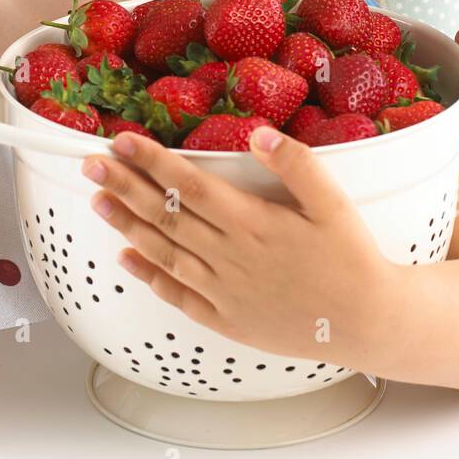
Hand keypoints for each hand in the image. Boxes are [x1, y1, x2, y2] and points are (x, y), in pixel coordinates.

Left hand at [78, 127, 392, 366]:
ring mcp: (224, 290)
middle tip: (91, 162)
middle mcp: (230, 255)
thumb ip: (297, 165)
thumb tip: (257, 134)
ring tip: (97, 199)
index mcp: (254, 222)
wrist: (368, 324)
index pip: (190, 184)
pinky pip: (178, 295)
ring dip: (127, 224)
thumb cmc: (353, 259)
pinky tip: (126, 258)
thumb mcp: (335, 203)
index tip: (123, 140)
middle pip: (167, 214)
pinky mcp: (226, 319)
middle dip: (125, 185)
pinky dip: (148, 276)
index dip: (152, 161)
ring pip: (163, 252)